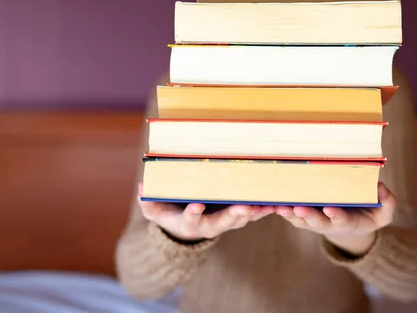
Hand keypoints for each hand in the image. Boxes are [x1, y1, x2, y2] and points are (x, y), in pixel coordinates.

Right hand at [137, 183, 273, 242]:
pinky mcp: (235, 217)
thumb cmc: (167, 213)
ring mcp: (224, 222)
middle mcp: (209, 226)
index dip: (193, 214)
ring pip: (240, 220)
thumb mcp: (153, 209)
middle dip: (233, 216)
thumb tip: (142, 189)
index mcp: (189, 223)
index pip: (190, 220)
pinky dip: (262, 209)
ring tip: (264, 205)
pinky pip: (251, 214)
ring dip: (253, 213)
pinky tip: (274, 202)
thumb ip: (148, 202)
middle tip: (243, 208)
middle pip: (222, 223)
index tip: (195, 206)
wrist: (183, 227)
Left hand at [275, 182, 395, 255]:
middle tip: (299, 209)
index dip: (336, 215)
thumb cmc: (369, 214)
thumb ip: (387, 203)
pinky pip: (291, 213)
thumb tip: (381, 188)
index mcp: (347, 222)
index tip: (331, 209)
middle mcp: (327, 223)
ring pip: (300, 219)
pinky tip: (272, 201)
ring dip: (290, 214)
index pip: (341, 219)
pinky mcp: (303, 216)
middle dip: (307, 215)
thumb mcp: (384, 213)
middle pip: (316, 221)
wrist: (352, 224)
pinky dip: (282, 209)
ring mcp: (313, 220)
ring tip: (280, 206)